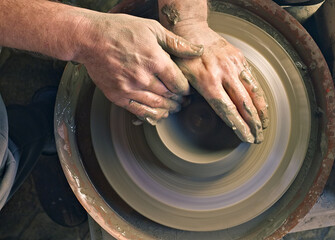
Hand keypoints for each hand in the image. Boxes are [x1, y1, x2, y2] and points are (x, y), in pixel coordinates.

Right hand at [77, 13, 202, 124]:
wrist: (89, 38)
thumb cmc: (121, 30)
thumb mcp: (152, 29)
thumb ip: (177, 43)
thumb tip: (199, 51)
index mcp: (155, 60)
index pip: (179, 83)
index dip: (187, 89)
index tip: (188, 89)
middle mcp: (143, 77)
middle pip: (170, 96)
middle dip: (180, 100)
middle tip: (184, 100)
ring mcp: (129, 89)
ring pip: (157, 106)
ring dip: (169, 109)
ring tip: (174, 107)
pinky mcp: (117, 96)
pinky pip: (139, 111)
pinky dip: (153, 115)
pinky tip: (159, 113)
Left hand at [173, 24, 268, 142]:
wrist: (192, 30)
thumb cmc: (184, 57)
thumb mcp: (181, 78)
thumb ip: (191, 96)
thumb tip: (196, 113)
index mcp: (208, 81)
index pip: (227, 110)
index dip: (239, 126)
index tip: (247, 138)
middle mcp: (224, 74)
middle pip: (244, 104)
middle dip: (253, 124)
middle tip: (258, 137)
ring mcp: (234, 65)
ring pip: (253, 92)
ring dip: (261, 111)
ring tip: (265, 125)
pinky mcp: (240, 59)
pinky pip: (253, 80)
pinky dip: (259, 95)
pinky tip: (262, 106)